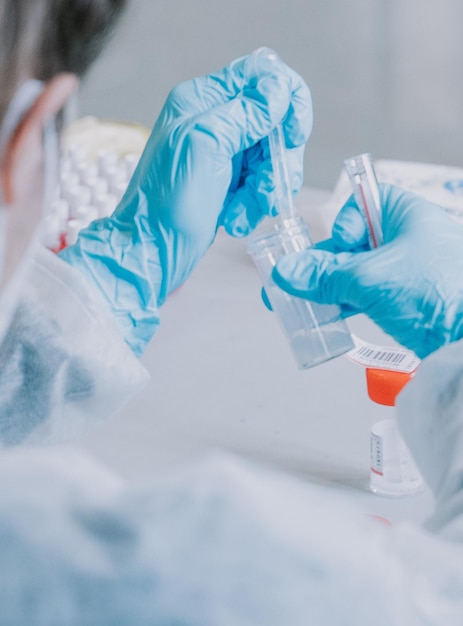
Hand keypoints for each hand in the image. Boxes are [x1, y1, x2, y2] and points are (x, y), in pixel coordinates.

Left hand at [60, 49, 311, 354]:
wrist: (151, 252)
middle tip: (268, 190)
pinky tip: (236, 220)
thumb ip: (244, 113)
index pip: (263, 76)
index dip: (287, 103)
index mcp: (203, 100)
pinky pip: (260, 183)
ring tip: (246, 212)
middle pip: (275, 122)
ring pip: (271, 157)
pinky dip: (254, 204)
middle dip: (278, 160)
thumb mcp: (206, 146)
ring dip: (266, 188)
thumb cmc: (166, 204)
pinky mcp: (226, 182)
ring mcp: (221, 153)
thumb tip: (279, 88)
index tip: (292, 136)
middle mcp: (214, 121)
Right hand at [272, 184, 462, 358]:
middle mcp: (408, 240)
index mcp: (408, 216)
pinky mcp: (406, 301)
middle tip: (295, 279)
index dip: (345, 220)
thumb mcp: (369, 278)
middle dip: (324, 262)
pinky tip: (326, 315)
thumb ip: (324, 275)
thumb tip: (287, 273)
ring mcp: (407, 272)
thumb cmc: (436, 292)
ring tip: (300, 302)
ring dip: (330, 287)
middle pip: (353, 242)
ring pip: (357, 272)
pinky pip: (367, 296)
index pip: (365, 202)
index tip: (338, 242)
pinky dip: (346, 303)